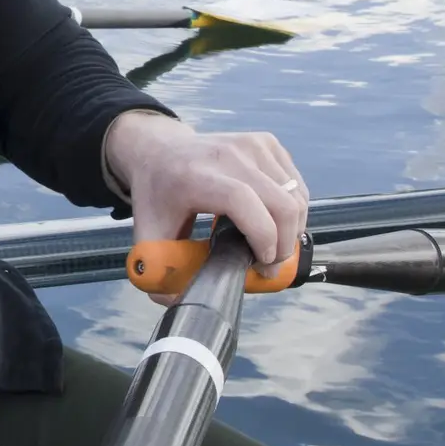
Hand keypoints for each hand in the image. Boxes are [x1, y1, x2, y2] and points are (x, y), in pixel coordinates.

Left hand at [105, 110, 307, 301]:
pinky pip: (296, 184)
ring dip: (292, 230)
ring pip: (296, 196)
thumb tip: (175, 303)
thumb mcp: (147, 232)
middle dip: (284, 244)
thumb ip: (158, 270)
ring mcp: (250, 145)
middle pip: (280, 202)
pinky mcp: (266, 142)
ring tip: (270, 247)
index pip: (242, 201)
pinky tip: (271, 221)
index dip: (262, 237)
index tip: (260, 265)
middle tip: (268, 266)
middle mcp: (226, 154)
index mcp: (195, 176)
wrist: (158, 150)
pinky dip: (293, 210)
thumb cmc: (156, 196)